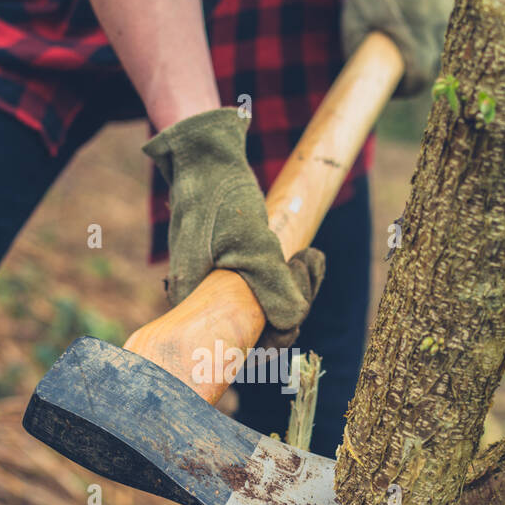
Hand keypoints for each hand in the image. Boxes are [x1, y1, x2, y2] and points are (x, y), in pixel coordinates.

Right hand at [143, 108, 324, 345]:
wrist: (206, 160)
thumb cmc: (221, 196)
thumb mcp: (250, 240)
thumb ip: (272, 285)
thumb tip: (293, 323)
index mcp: (195, 302)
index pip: (242, 345)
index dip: (277, 335)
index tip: (299, 303)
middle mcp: (201, 303)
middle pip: (257, 329)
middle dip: (292, 303)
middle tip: (306, 260)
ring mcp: (215, 289)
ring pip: (265, 309)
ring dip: (296, 287)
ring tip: (308, 255)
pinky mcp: (230, 274)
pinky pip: (265, 290)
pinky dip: (289, 277)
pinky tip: (306, 256)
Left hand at [338, 0, 453, 96]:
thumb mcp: (354, 27)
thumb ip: (363, 57)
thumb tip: (369, 82)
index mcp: (411, 36)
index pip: (419, 79)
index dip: (407, 88)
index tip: (394, 87)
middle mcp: (433, 26)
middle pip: (430, 64)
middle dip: (413, 69)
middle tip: (394, 65)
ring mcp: (443, 12)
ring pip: (437, 46)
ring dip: (421, 49)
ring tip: (401, 37)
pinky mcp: (447, 1)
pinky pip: (440, 27)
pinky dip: (427, 30)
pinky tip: (411, 19)